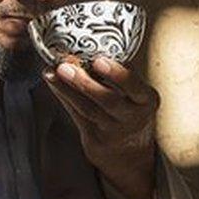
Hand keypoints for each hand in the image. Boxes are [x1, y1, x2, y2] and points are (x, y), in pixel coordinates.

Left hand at [43, 56, 159, 198]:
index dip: (117, 74)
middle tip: (66, 66)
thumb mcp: (137, 94)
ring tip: (53, 71)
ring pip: (88, 109)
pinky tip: (52, 81)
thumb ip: (120, 75)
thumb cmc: (132, 111)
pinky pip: (76, 115)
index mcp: (146, 100)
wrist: (130, 152)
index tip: (99, 60)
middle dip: (85, 82)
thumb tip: (92, 45)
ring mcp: (113, 131)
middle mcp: (132, 117)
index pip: (134, 87)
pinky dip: (63, 96)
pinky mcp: (95, 139)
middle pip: (108, 100)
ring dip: (68, 88)